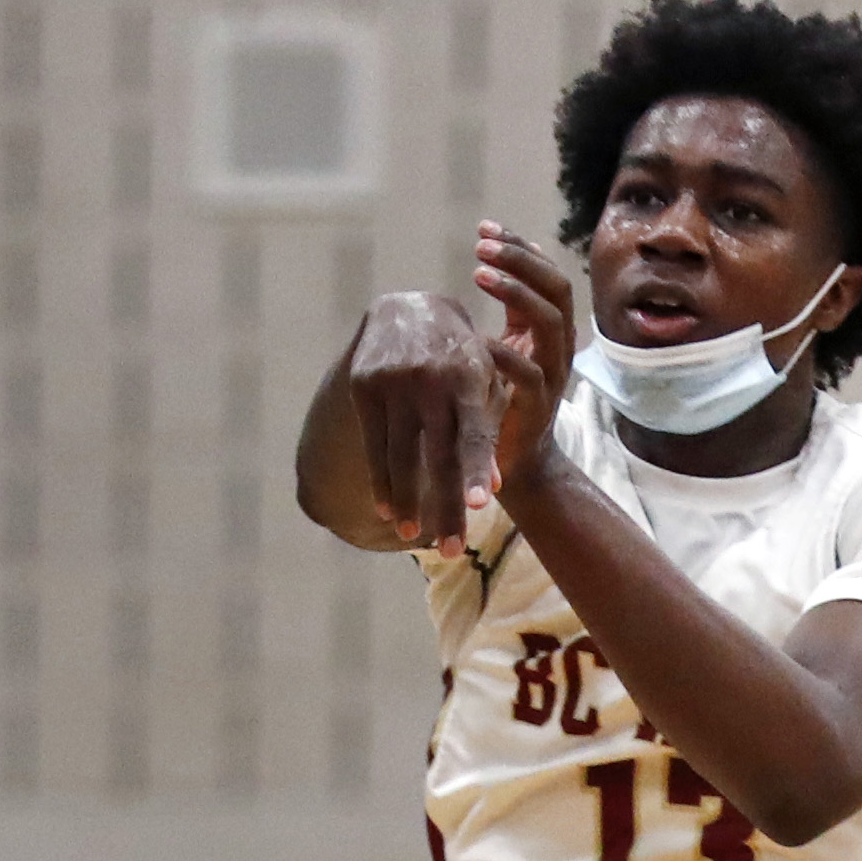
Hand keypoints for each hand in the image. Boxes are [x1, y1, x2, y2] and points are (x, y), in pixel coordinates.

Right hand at [345, 289, 504, 548]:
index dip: (478, 468)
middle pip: (438, 455)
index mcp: (468, 377)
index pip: (474, 432)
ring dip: (407, 501)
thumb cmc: (457, 359)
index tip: (481, 504)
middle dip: (445, 506)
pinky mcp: (364, 386)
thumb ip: (487, 431)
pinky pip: (373, 445)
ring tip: (413, 536)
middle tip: (451, 551)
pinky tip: (387, 509)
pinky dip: (381, 480)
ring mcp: (394, 383)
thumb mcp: (480, 384)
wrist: (406, 310)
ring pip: (401, 456)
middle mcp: (431, 379)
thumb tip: (497, 489)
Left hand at [467, 226, 578, 505]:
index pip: (548, 274)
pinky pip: (529, 374)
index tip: (485, 227)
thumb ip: (513, 308)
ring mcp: (553, 376)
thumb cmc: (506, 400)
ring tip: (479, 273)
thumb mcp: (511, 345)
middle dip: (521, 260)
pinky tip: (477, 338)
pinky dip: (504, 353)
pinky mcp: (538, 407)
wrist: (517, 464)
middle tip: (482, 244)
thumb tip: (502, 256)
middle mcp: (560, 347)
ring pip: (549, 322)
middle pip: (556, 288)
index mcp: (552, 330)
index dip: (520, 247)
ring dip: (516, 293)